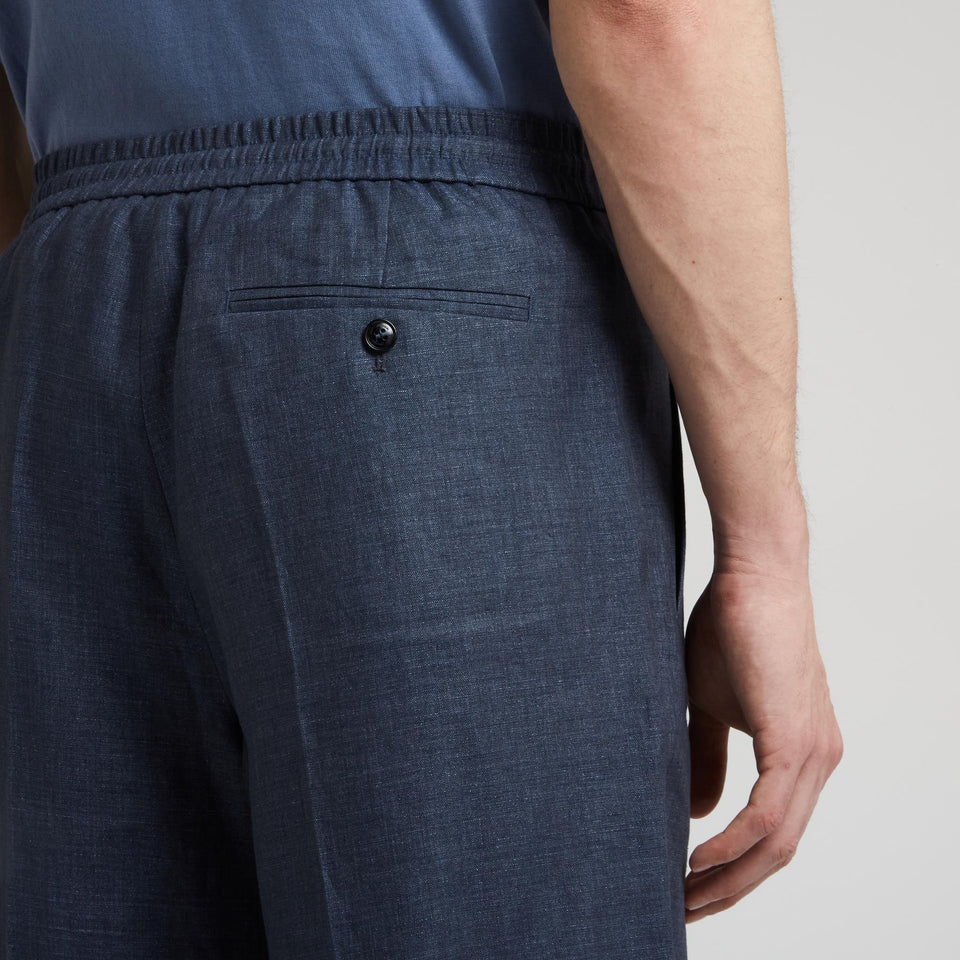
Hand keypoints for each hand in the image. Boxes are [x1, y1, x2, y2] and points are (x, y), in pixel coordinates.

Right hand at [682, 549, 842, 921]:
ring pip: (777, 844)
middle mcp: (819, 762)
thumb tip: (700, 814)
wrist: (755, 575)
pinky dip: (734, 846)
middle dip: (730, 889)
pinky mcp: (795, 741)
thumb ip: (708, 758)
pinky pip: (768, 816)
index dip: (736, 871)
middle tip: (683, 910)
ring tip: (683, 896)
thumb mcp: (708, 705)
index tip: (692, 890)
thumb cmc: (730, 628)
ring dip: (729, 878)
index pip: (775, 834)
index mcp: (803, 755)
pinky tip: (698, 860)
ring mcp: (814, 754)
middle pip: (780, 853)